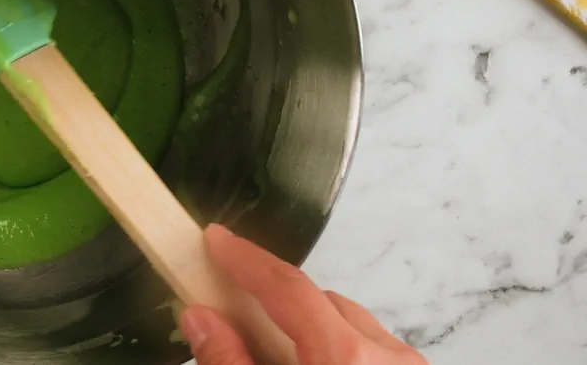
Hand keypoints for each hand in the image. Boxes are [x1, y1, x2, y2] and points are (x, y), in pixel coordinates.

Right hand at [179, 226, 426, 364]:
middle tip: (231, 315)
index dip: (246, 258)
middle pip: (320, 303)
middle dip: (276, 305)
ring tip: (275, 356)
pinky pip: (373, 350)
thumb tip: (201, 319)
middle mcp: (388, 358)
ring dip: (311, 333)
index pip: (288, 287)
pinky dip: (340, 352)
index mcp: (346, 360)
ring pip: (350, 326)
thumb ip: (229, 362)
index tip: (216, 238)